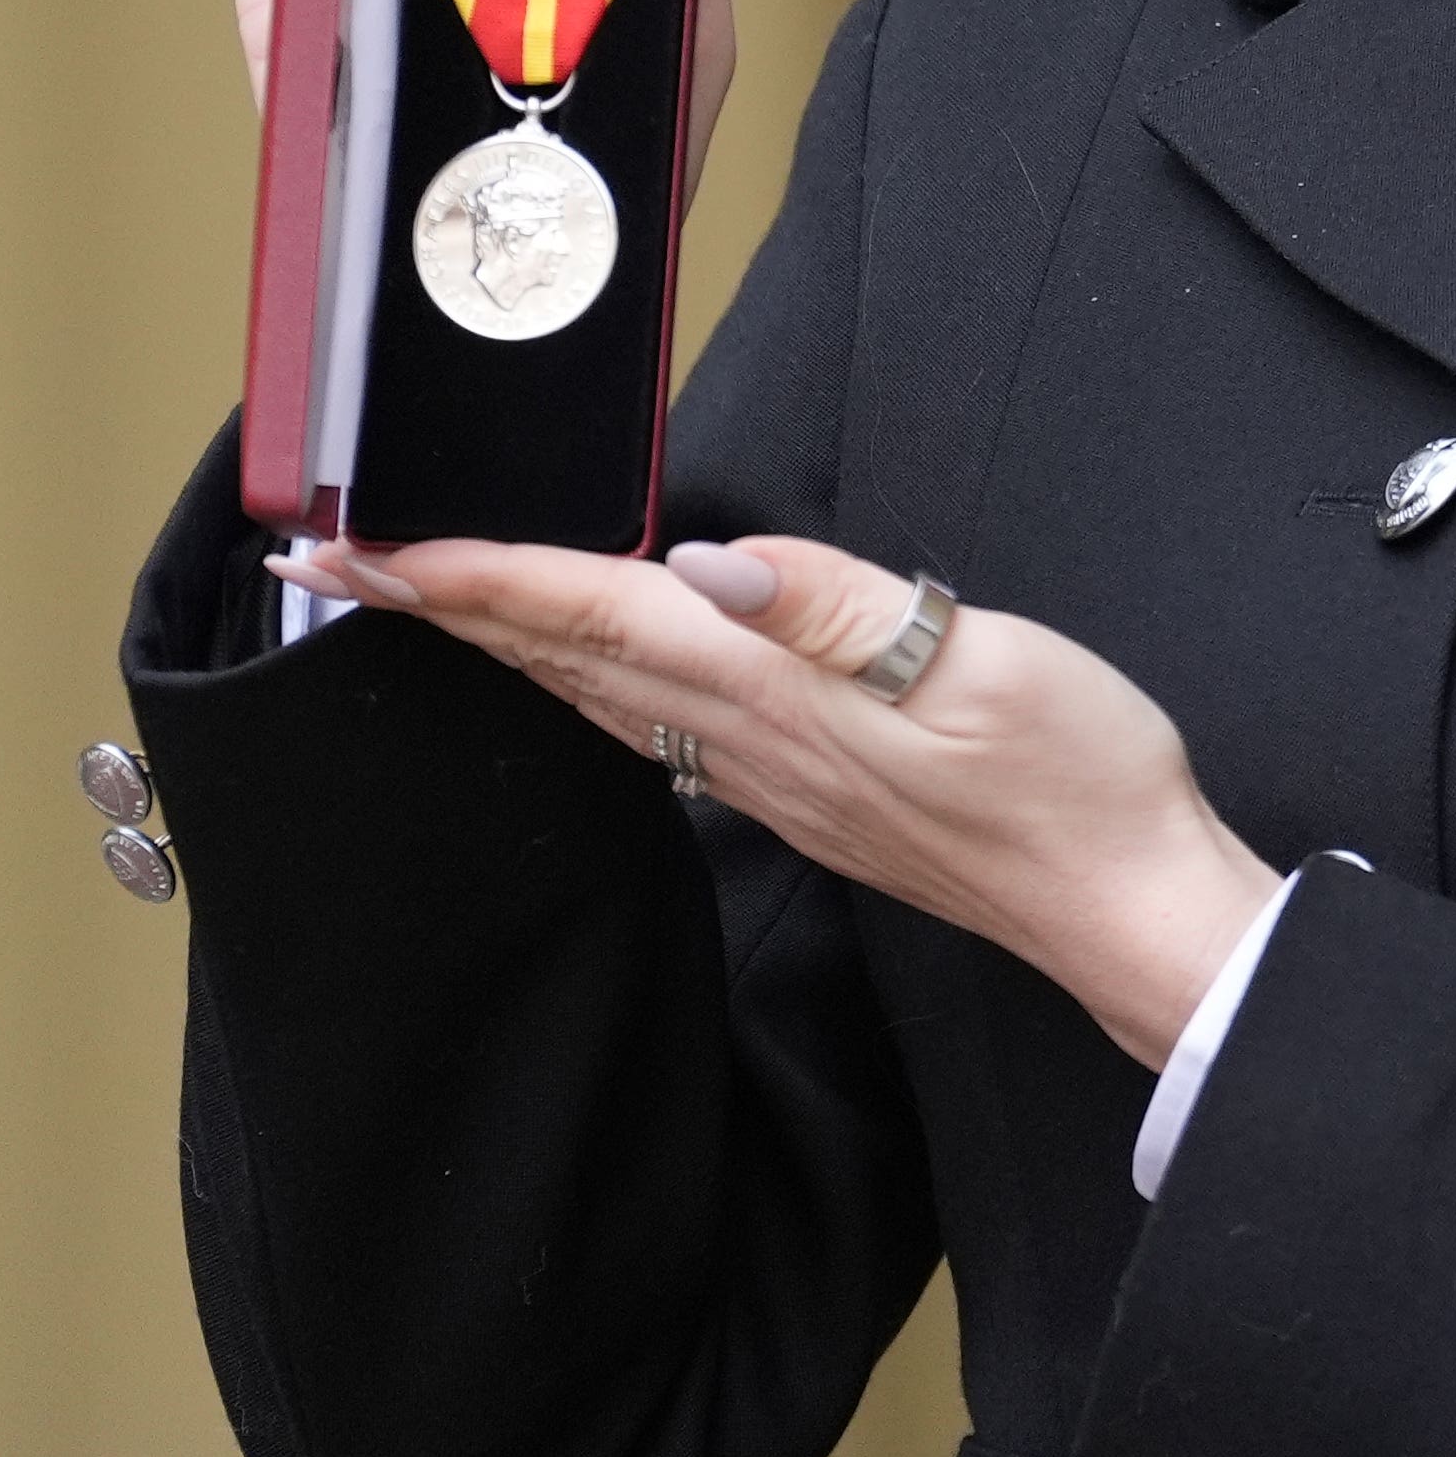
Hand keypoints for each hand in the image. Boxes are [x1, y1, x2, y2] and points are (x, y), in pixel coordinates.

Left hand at [272, 533, 1281, 1067]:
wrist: (1129, 906)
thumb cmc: (1078, 783)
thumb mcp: (984, 668)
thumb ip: (846, 613)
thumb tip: (711, 567)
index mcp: (779, 695)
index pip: (590, 616)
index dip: (470, 574)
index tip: (359, 550)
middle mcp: (750, 743)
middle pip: (559, 659)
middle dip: (439, 604)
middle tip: (326, 564)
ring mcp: (770, 778)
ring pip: (594, 695)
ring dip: (496, 642)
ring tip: (422, 600)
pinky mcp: (806, 792)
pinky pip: (653, 727)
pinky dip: (581, 680)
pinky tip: (579, 672)